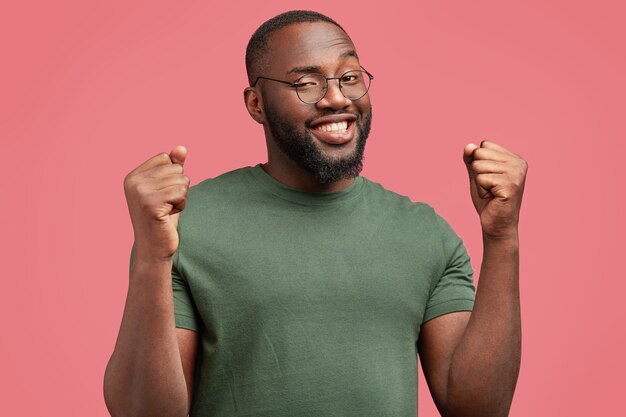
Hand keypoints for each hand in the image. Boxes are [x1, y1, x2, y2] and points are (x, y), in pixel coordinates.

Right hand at [124, 145, 189, 260]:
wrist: (154, 248)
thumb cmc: (162, 218)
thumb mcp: (168, 189)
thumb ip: (173, 167)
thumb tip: (182, 148)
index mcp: (133, 176)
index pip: (166, 158)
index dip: (173, 176)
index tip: (162, 195)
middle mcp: (133, 182)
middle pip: (176, 168)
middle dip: (179, 187)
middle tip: (166, 205)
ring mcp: (140, 192)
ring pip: (181, 180)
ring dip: (181, 197)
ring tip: (167, 211)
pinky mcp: (151, 204)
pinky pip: (181, 192)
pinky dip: (181, 205)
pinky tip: (168, 216)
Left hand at [463, 141, 527, 238]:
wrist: (496, 224)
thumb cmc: (488, 200)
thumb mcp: (476, 175)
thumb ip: (471, 159)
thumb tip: (469, 146)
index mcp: (514, 158)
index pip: (484, 145)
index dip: (479, 162)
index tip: (489, 178)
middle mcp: (519, 163)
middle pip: (480, 153)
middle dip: (478, 172)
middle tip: (490, 187)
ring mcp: (516, 174)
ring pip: (479, 166)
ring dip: (480, 183)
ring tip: (491, 193)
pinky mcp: (510, 185)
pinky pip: (481, 179)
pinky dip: (482, 190)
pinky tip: (492, 198)